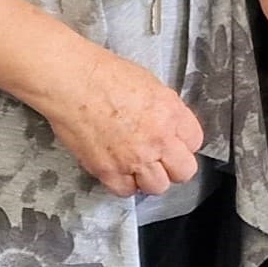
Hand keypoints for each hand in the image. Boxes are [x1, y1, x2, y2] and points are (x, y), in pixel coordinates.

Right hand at [27, 39, 203, 197]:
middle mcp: (158, 139)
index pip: (195, 142)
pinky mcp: (109, 171)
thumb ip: (166, 111)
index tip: (173, 143)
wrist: (72, 82)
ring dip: (149, 178)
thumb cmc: (106, 75)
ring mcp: (134, 158)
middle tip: (160, 159)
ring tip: (136, 165)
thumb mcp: (151, 85)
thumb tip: (169, 127)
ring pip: (157, 187)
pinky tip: (118, 169)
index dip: (182, 143)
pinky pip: (126, 191)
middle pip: (184, 171)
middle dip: (173, 167)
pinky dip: (123, 184)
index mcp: (171, 113)